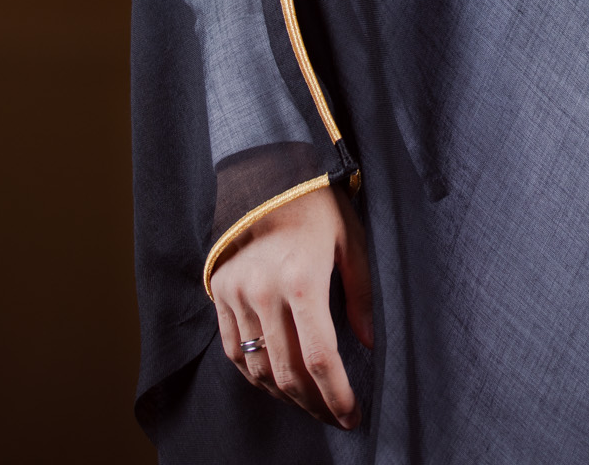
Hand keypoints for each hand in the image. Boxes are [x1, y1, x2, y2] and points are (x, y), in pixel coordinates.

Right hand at [212, 180, 372, 426]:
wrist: (264, 172)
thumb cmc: (316, 202)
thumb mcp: (351, 238)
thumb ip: (362, 293)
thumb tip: (369, 344)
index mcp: (302, 279)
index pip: (320, 358)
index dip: (337, 394)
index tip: (353, 414)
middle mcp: (264, 291)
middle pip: (288, 372)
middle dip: (315, 404)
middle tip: (336, 417)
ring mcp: (237, 293)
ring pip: (259, 368)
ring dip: (286, 395)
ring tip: (311, 403)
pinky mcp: (219, 291)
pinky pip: (233, 350)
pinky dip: (255, 376)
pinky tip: (276, 383)